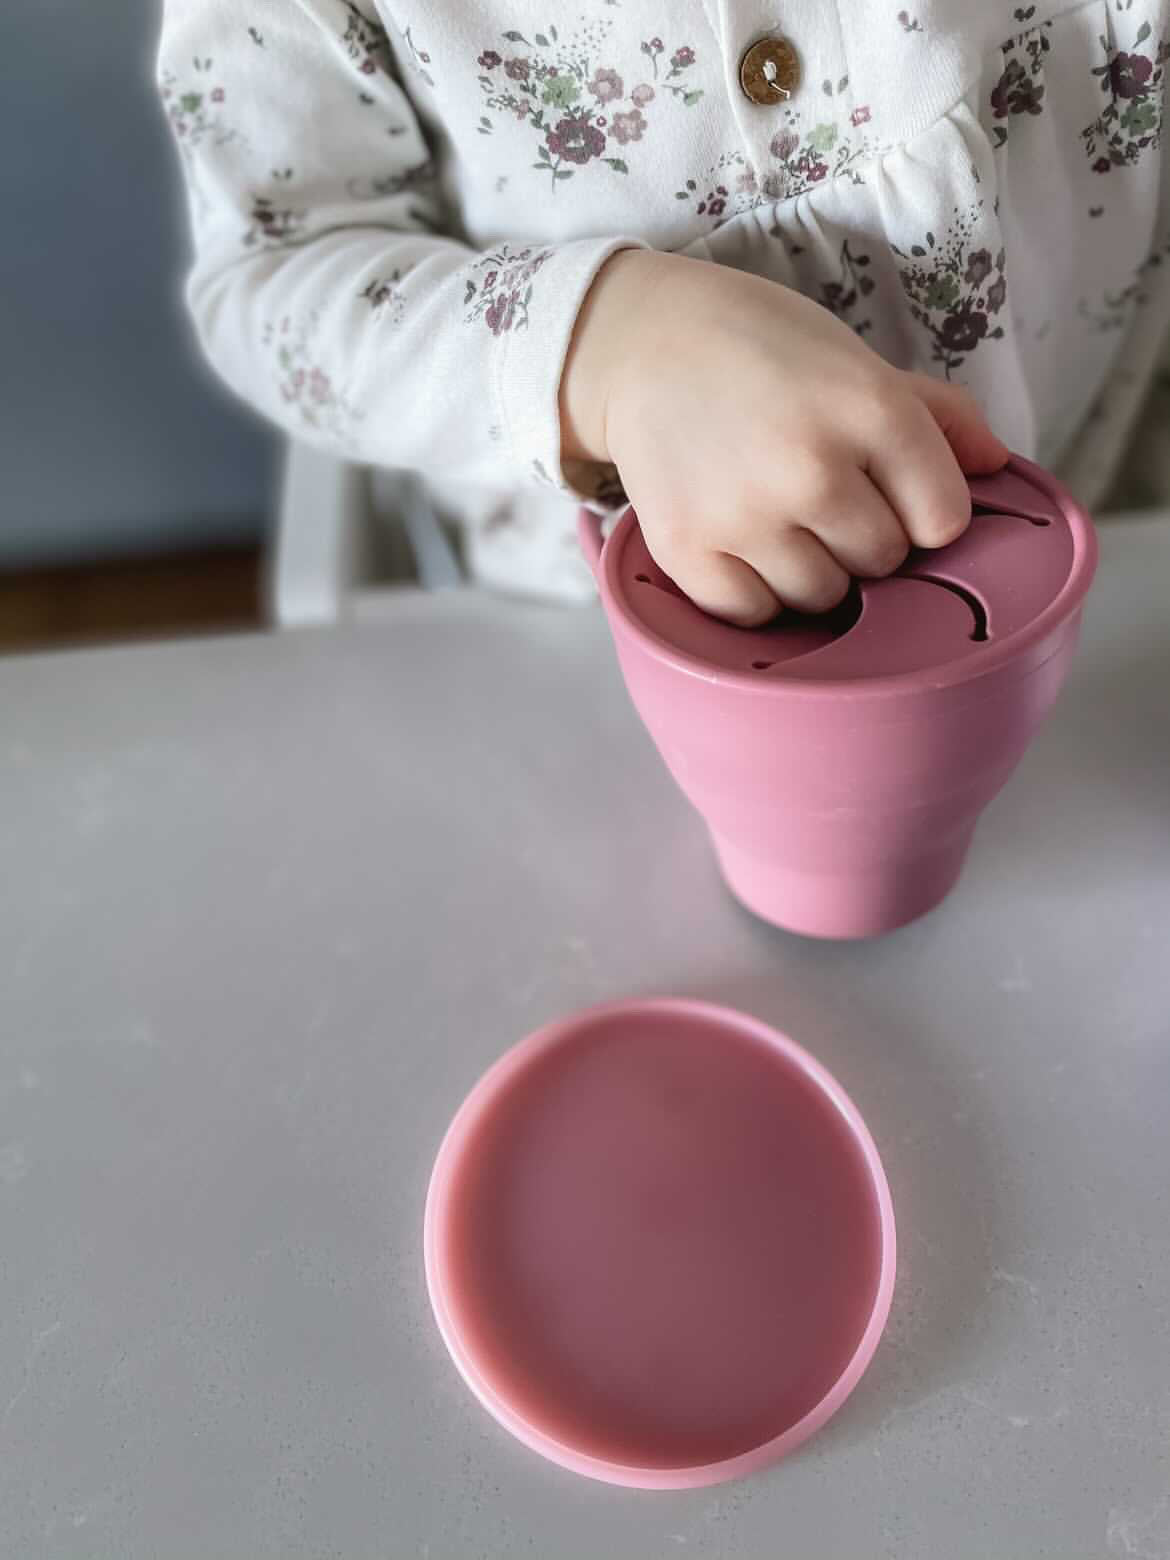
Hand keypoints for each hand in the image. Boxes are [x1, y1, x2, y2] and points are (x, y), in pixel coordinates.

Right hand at [560, 249, 1008, 624]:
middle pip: (882, 562)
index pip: (943, 520)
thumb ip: (935, 412)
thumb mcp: (855, 359)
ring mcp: (747, 515)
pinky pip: (753, 614)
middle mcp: (813, 468)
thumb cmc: (761, 347)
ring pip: (822, 597)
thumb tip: (995, 467)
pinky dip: (753, 592)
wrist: (639, 343)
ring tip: (777, 518)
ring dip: (810, 570)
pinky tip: (740, 544)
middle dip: (862, 537)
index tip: (887, 490)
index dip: (921, 510)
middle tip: (818, 494)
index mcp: (870, 409)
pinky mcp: (688, 549)